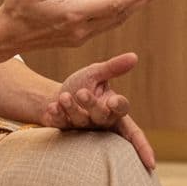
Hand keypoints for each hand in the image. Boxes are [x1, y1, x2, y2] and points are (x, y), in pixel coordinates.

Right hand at [0, 0, 166, 51]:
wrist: (6, 37)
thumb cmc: (19, 8)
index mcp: (74, 14)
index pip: (115, 4)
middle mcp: (82, 28)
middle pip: (120, 13)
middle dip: (141, 0)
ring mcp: (80, 35)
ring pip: (113, 19)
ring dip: (129, 3)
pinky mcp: (76, 36)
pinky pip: (102, 21)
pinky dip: (112, 5)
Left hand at [42, 52, 156, 169]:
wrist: (58, 96)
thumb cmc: (83, 85)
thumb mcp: (96, 73)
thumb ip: (113, 67)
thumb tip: (134, 56)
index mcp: (112, 105)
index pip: (122, 108)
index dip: (119, 107)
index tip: (113, 101)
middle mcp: (100, 119)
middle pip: (101, 116)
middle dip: (92, 105)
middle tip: (81, 93)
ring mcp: (82, 126)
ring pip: (81, 120)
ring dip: (71, 108)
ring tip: (63, 96)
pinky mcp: (65, 129)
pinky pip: (62, 124)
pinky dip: (56, 116)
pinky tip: (52, 108)